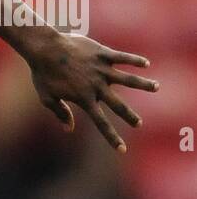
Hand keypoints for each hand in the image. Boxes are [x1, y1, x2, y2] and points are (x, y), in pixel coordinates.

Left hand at [28, 32, 158, 151]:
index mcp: (84, 99)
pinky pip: (122, 57)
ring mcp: (101, 69)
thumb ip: (61, 113)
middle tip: (139, 124)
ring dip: (143, 84)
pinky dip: (135, 60)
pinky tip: (146, 64)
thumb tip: (69, 129)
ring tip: (156, 87)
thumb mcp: (47, 97)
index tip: (122, 149)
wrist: (44, 48)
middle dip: (130, 116)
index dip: (112, 138)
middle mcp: (96, 86)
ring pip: (127, 79)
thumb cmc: (43, 73)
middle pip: (118, 105)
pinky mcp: (102, 53)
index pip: (101, 123)